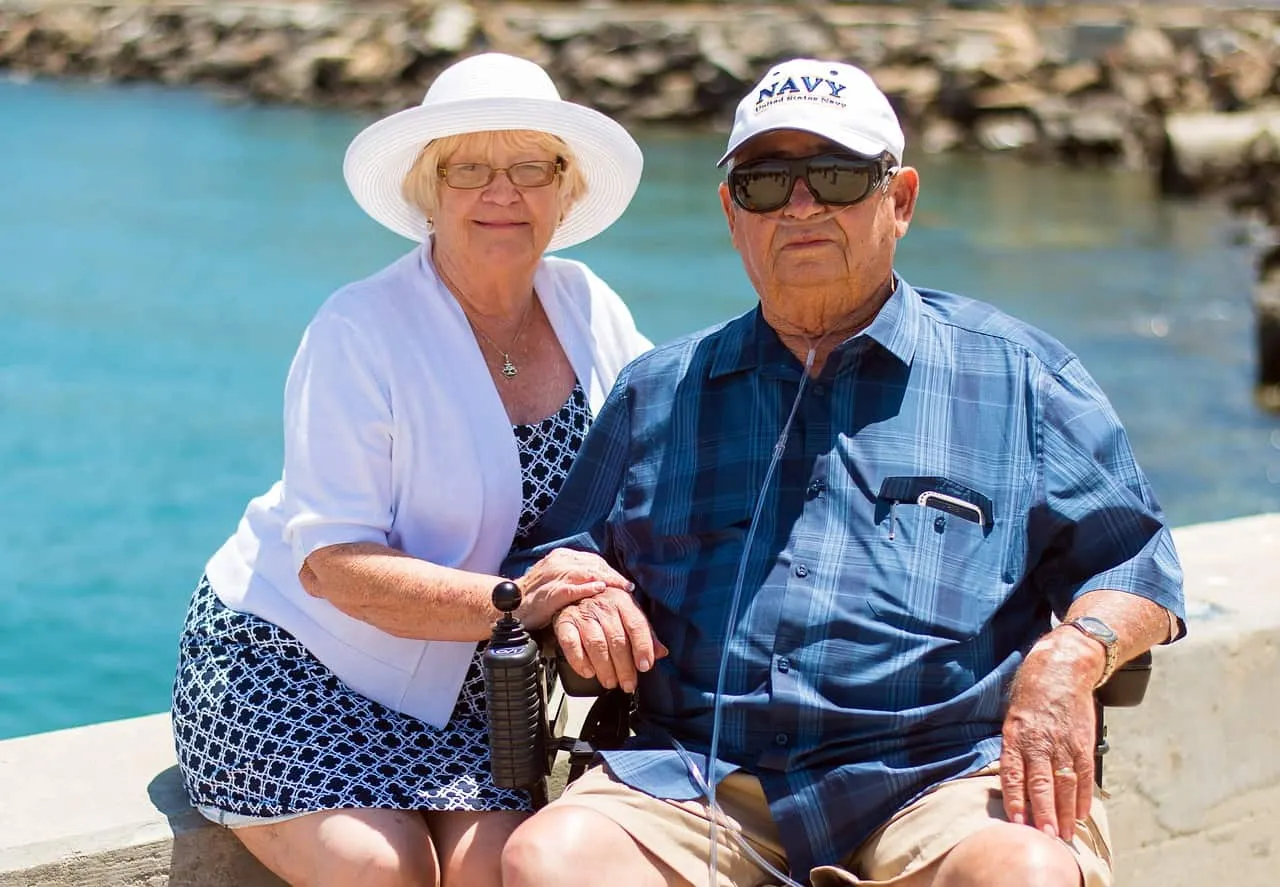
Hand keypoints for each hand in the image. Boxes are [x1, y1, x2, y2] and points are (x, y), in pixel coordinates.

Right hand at [514, 548, 632, 630]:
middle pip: (593, 565)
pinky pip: (570, 588)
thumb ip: (578, 577)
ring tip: (621, 587)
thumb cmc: (537, 596)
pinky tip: (599, 590)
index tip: (624, 583)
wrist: (511, 607)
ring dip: (605, 579)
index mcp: (562, 557)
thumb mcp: (559, 580)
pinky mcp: (548, 592)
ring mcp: (552, 576)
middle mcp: (558, 562)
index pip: (593, 561)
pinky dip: (586, 588)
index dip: (611, 571)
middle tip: (628, 586)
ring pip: (585, 573)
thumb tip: (603, 582)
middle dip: (612, 576)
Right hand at [553, 587, 667, 693]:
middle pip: (617, 639)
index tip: (645, 666)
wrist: (575, 590)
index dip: (643, 647)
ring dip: (604, 667)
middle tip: (628, 684)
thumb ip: (645, 633)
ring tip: (611, 682)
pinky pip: (571, 644)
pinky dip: (579, 661)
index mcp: (623, 601)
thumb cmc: (606, 605)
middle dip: (624, 666)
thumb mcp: (629, 613)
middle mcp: (603, 606)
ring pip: (596, 644)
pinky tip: (589, 672)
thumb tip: (662, 652)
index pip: (636, 625)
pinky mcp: (565, 622)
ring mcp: (583, 614)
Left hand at [1000, 627, 1103, 839]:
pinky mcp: (1083, 742)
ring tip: (1065, 834)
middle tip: (1045, 838)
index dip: (1015, 799)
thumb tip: (1012, 782)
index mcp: (1016, 736)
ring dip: (1065, 812)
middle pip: (1040, 784)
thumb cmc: (1032, 696)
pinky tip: (1083, 813)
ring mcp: (1063, 743)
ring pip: (1064, 784)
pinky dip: (1084, 796)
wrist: (1063, 669)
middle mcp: (1039, 741)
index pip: (1013, 774)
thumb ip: (1014, 749)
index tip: (1017, 822)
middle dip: (1043, 813)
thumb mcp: (1013, 718)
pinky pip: (1083, 774)